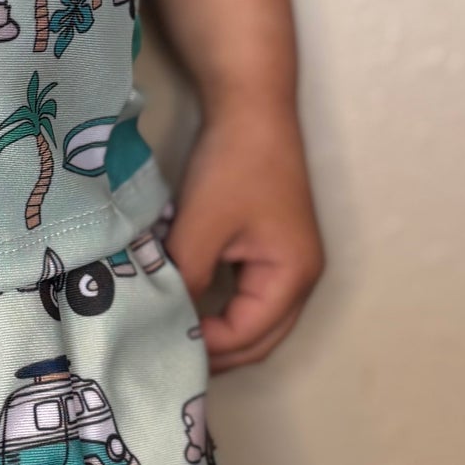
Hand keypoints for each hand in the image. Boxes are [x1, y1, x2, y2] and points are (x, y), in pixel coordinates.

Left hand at [163, 101, 324, 372]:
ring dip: (222, 333)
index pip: (248, 335)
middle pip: (261, 339)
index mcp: (293, 276)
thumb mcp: (200, 228)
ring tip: (177, 336)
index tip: (161, 342)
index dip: (206, 346)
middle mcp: (303, 277)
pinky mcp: (276, 248)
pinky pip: (252, 297)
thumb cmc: (233, 165)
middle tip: (170, 356)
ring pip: (258, 321)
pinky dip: (225, 310)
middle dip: (219, 353)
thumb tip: (166, 321)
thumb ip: (186, 280)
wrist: (252, 107)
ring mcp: (291, 263)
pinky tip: (192, 307)